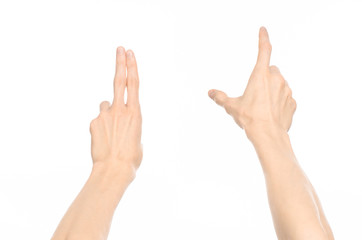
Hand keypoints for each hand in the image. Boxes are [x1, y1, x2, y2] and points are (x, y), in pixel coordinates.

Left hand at [89, 47, 141, 181]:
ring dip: (109, 113)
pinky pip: (99, 119)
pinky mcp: (94, 122)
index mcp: (135, 113)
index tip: (130, 54)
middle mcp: (120, 110)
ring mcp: (105, 115)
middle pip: (119, 81)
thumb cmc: (131, 158)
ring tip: (112, 132)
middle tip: (121, 49)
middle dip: (120, 63)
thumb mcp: (138, 138)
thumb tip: (120, 119)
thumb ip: (130, 123)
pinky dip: (101, 126)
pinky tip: (104, 139)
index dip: (132, 67)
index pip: (133, 84)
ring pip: (106, 105)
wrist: (113, 170)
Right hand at [208, 27, 295, 140]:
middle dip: (265, 76)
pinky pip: (285, 97)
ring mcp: (287, 90)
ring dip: (272, 89)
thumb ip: (220, 97)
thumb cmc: (249, 119)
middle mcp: (276, 79)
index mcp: (260, 75)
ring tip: (262, 106)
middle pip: (271, 70)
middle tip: (255, 93)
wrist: (268, 136)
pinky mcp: (292, 102)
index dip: (263, 38)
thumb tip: (211, 92)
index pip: (264, 50)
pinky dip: (279, 101)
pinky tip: (271, 112)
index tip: (263, 30)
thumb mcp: (231, 107)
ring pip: (279, 83)